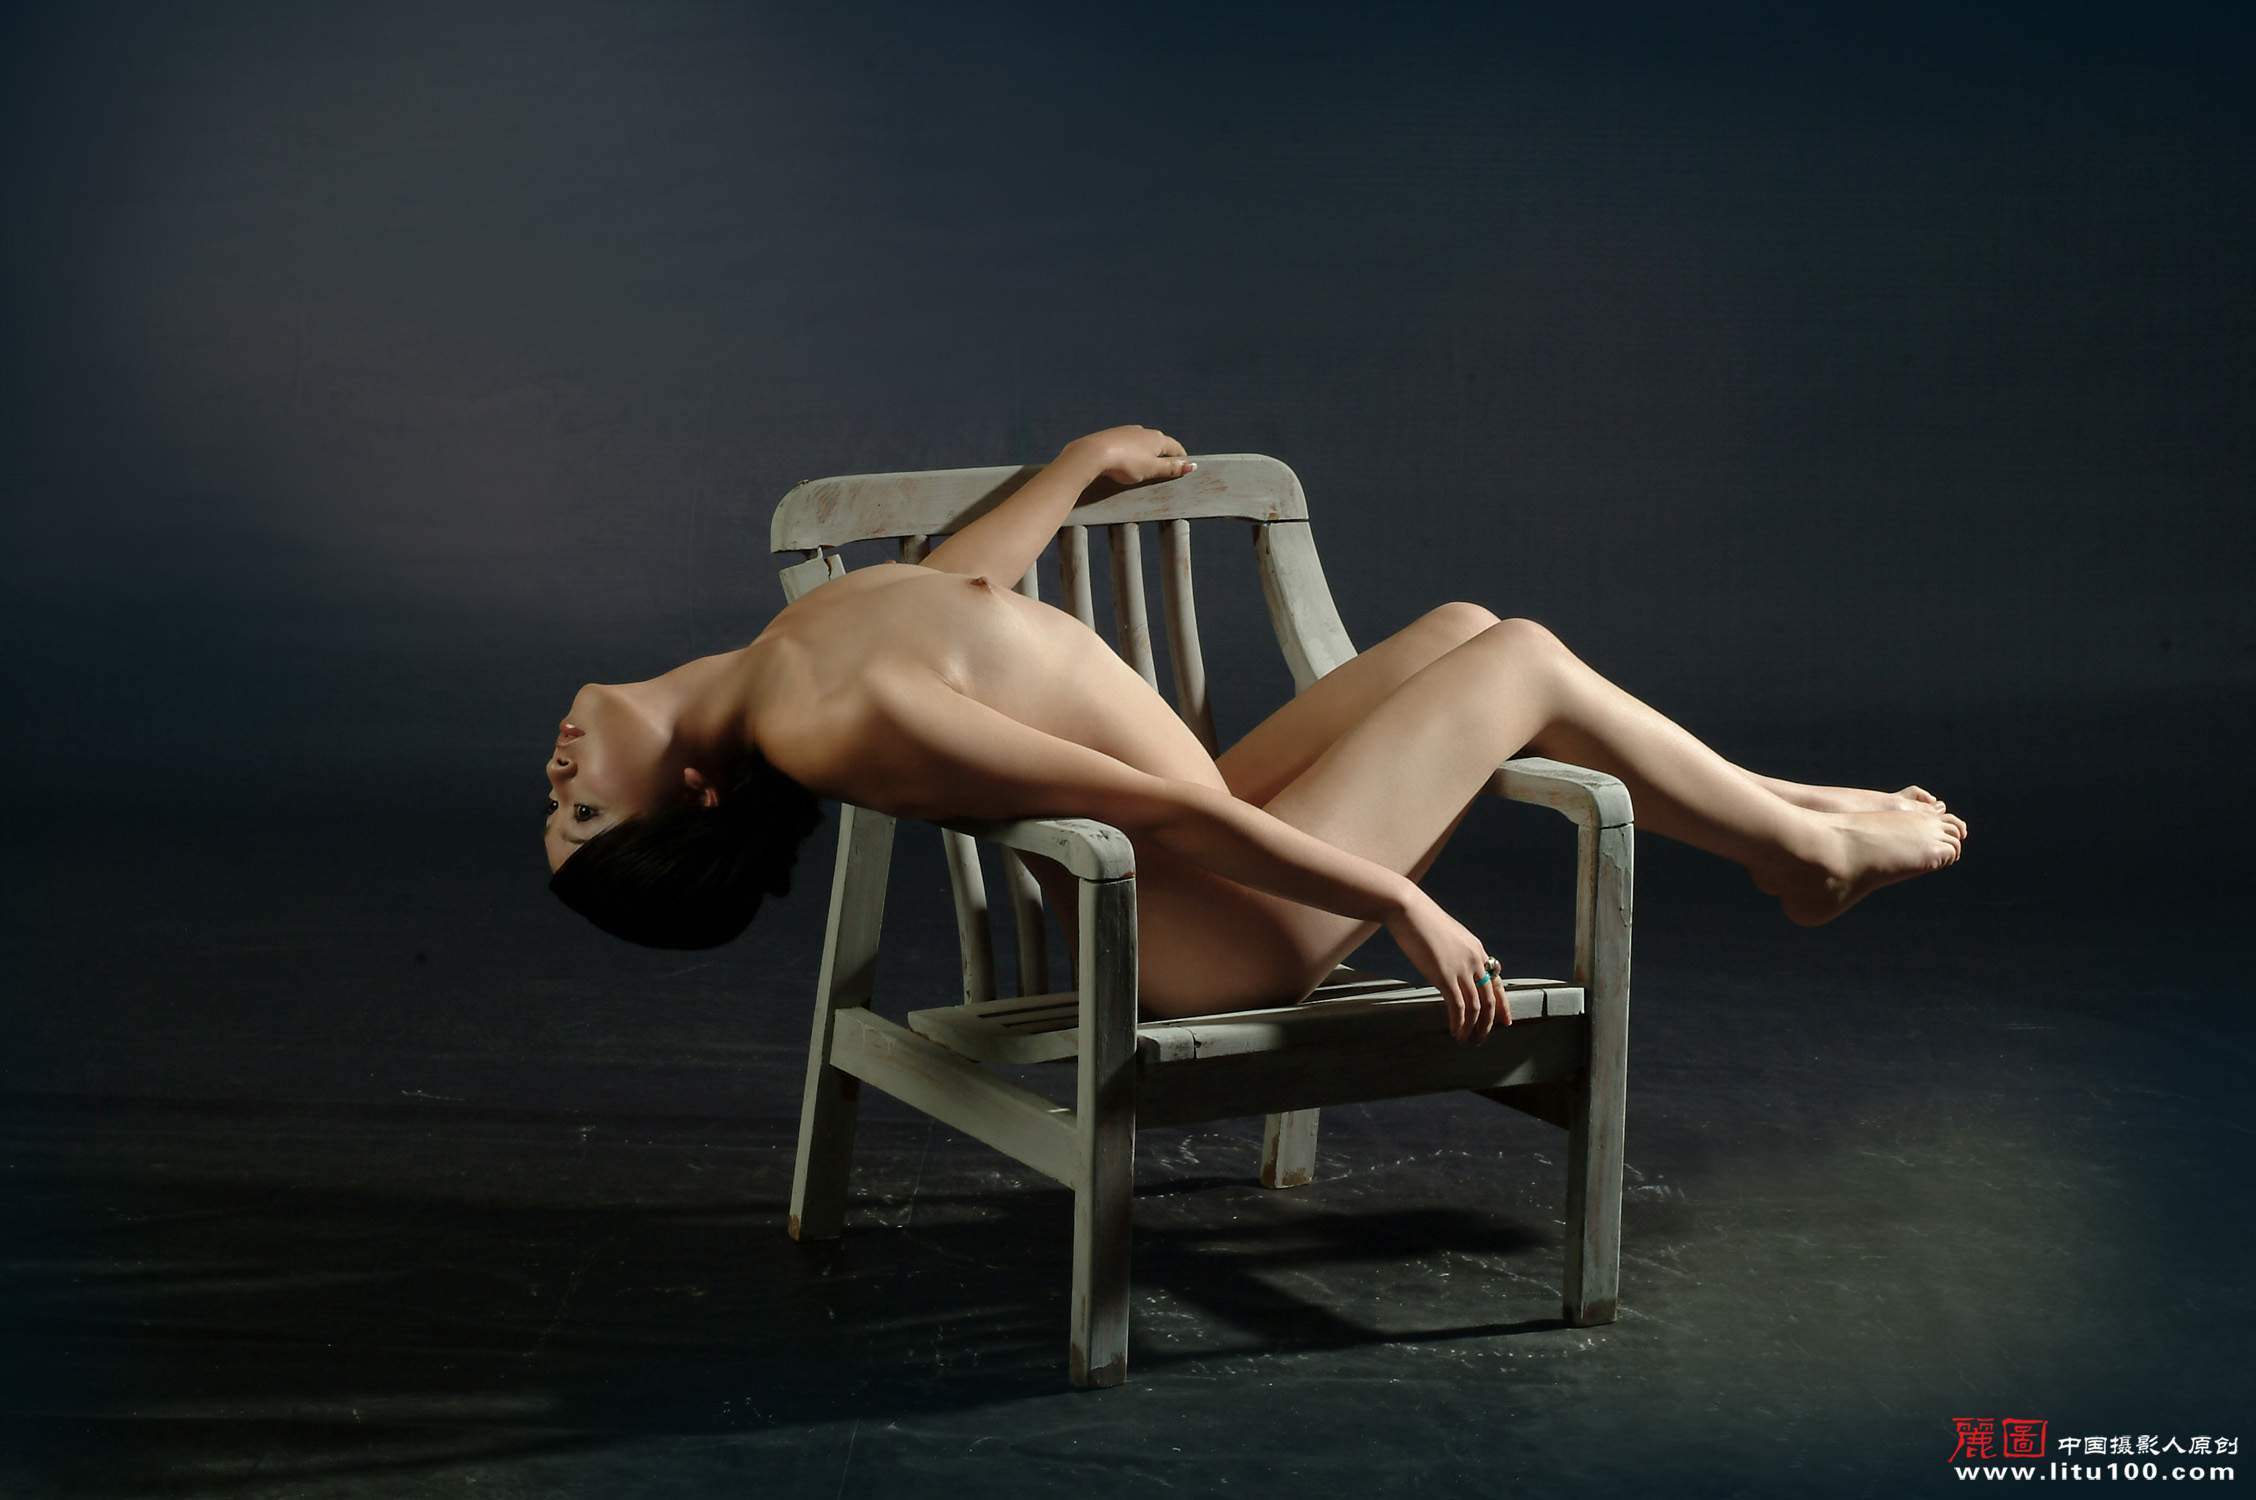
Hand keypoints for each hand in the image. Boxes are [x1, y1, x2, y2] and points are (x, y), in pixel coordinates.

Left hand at [1062, 425, 1195, 485]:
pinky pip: (1128, 443)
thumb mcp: (1152, 469)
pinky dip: (1133, 451)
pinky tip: (1127, 458)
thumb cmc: (1126, 463)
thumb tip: (1192, 465)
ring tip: (1146, 465)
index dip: (1181, 459)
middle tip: (1166, 468)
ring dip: (1148, 452)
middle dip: (1165, 455)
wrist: (1094, 453)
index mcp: (1157, 439)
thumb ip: (1171, 468)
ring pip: (1143, 442)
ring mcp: (1127, 431)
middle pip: (1160, 443)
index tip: (1183, 468)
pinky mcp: (1113, 434)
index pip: (1176, 448)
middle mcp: (1144, 431)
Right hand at [1382, 886, 1511, 1044]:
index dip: (1503, 1004)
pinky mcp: (1445, 976)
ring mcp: (1461, 969)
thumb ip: (1455, 955)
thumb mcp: (1447, 937)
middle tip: (1482, 1038)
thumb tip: (1451, 971)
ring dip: (1474, 1028)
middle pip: (1490, 999)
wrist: (1409, 910)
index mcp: (1477, 950)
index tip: (1506, 1021)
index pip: (1497, 982)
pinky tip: (1455, 1032)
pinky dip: (1459, 1023)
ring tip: (1467, 1041)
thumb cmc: (1421, 921)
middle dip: (1489, 1023)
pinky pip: (1458, 1007)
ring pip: (1477, 1007)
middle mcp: (1475, 961)